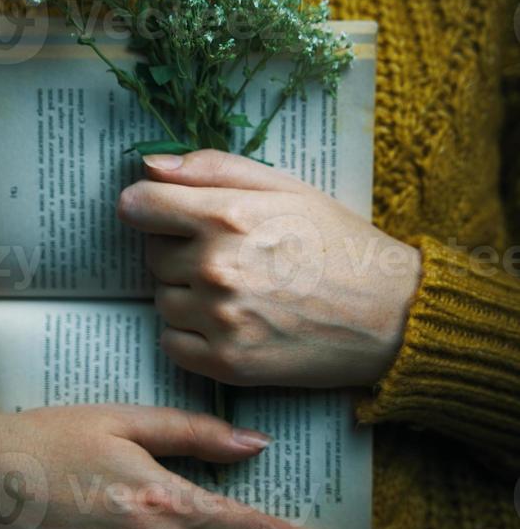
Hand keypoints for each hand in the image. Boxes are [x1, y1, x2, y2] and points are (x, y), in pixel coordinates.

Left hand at [118, 150, 420, 388]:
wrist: (390, 315)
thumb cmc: (338, 243)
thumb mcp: (285, 186)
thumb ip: (213, 168)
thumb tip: (150, 165)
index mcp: (227, 215)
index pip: (137, 205)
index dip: (148, 208)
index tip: (163, 215)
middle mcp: (216, 267)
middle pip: (152, 256)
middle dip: (179, 252)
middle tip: (228, 256)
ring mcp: (220, 319)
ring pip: (163, 300)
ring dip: (186, 294)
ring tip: (236, 291)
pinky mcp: (228, 363)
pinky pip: (171, 342)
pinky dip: (189, 334)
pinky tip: (228, 323)